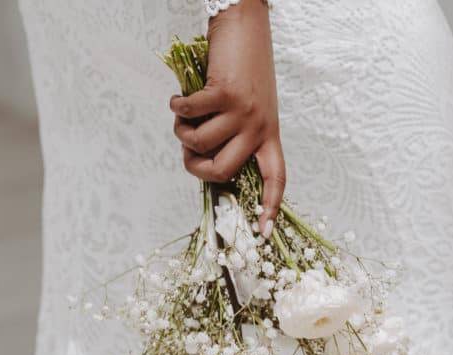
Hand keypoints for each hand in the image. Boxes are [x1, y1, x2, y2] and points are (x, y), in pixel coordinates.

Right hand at [170, 0, 285, 236]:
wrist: (245, 24)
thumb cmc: (244, 67)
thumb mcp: (249, 107)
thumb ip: (234, 134)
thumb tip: (204, 160)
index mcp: (268, 135)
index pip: (276, 178)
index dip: (270, 207)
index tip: (263, 232)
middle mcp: (259, 128)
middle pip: (223, 171)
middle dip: (195, 167)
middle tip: (186, 152)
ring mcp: (243, 111)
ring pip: (200, 142)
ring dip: (181, 131)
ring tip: (182, 114)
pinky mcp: (225, 93)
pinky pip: (189, 114)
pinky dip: (176, 107)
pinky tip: (177, 98)